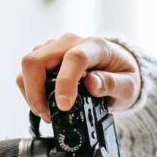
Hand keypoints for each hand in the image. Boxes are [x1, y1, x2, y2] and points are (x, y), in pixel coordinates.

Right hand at [16, 33, 141, 122]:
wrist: (118, 68)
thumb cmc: (123, 75)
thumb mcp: (128, 85)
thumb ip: (113, 84)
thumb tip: (92, 84)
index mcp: (95, 46)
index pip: (74, 58)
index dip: (65, 83)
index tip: (64, 106)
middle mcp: (70, 42)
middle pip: (37, 60)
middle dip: (36, 92)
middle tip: (48, 115)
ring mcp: (54, 48)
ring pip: (29, 66)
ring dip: (31, 93)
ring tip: (48, 113)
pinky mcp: (45, 56)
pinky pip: (28, 72)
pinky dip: (31, 91)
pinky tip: (44, 104)